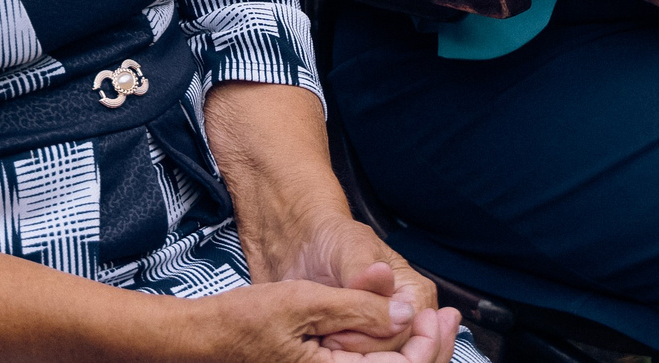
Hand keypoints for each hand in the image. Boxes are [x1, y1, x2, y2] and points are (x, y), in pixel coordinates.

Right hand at [197, 271, 458, 361]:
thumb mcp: (305, 302)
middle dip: (430, 351)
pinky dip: (392, 355)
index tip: (439, 316)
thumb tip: (404, 312)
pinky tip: (399, 332)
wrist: (209, 338)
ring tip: (433, 324)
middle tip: (448, 319)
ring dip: (414, 352)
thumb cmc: (247, 320)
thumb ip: (357, 309)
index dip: (426, 347)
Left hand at [268, 221, 459, 357]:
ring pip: (376, 362)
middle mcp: (407, 317)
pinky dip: (343, 357)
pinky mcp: (367, 344)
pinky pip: (361, 362)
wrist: (307, 250)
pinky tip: (325, 340)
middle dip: (357, 347)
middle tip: (327, 334)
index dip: (370, 335)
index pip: (404, 332)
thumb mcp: (349, 248)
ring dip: (348, 354)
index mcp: (416, 293)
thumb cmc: (333, 242)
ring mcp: (387, 333)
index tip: (338, 327)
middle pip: (393, 353)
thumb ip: (364, 269)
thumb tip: (382, 278)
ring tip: (324, 335)